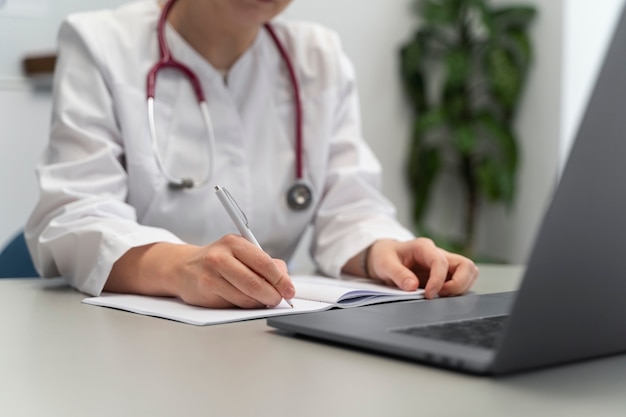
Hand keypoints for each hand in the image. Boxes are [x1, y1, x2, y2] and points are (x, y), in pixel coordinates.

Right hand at [106, 235, 295, 308]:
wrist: (183, 268)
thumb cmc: (219, 261)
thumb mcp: (241, 253)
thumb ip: (266, 264)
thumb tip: (285, 279)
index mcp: (234, 243)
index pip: (265, 263)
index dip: (281, 280)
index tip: (290, 291)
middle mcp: (221, 256)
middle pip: (256, 283)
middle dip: (272, 296)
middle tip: (278, 300)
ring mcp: (211, 275)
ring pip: (246, 298)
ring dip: (259, 303)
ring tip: (262, 300)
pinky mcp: (205, 291)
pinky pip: (233, 305)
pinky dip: (244, 307)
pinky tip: (244, 301)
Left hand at [365, 238, 477, 298]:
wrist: (383, 256)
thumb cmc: (384, 257)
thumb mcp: (384, 264)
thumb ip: (398, 274)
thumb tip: (412, 287)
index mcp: (424, 247)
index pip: (441, 262)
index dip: (438, 280)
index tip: (429, 295)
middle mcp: (438, 254)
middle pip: (466, 266)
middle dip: (458, 284)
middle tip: (440, 295)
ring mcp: (444, 264)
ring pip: (469, 273)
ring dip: (460, 288)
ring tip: (440, 296)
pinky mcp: (444, 275)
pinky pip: (461, 281)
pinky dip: (457, 291)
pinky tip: (441, 296)